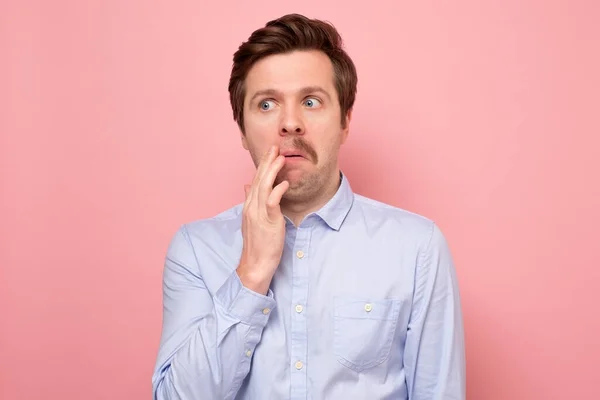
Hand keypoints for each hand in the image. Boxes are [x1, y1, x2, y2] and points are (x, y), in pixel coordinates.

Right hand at [236, 145, 289, 294]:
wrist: (255, 263)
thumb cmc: (258, 243)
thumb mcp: (252, 219)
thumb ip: (250, 201)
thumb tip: (247, 186)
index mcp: (249, 205)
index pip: (255, 180)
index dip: (262, 165)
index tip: (269, 152)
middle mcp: (251, 206)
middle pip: (258, 179)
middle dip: (266, 162)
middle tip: (274, 147)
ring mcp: (258, 213)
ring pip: (263, 187)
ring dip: (272, 171)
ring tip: (280, 157)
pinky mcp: (267, 222)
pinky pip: (271, 203)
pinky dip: (277, 191)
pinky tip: (284, 182)